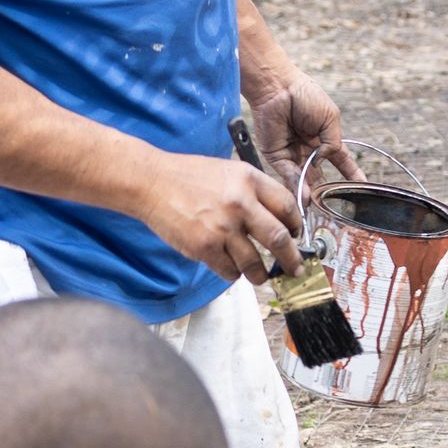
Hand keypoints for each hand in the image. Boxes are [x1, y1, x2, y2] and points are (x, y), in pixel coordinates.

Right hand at [141, 150, 301, 283]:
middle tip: (295, 270)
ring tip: (260, 276)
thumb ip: (253, 192)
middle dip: (291, 260)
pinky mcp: (204, 247)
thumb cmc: (188, 177)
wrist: (152, 182)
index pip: (287, 206)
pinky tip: (231, 267)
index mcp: (249, 180)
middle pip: (279, 239)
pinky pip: (229, 271)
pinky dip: (234, 274)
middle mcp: (240, 203)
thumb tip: (278, 219)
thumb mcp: (228, 172)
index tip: (296, 236)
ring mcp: (222, 228)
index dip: (296, 226)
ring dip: (261, 274)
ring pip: (254, 263)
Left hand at [249, 73, 362, 194]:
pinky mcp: (276, 156)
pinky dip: (295, 183)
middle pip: (319, 176)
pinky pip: (287, 173)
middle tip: (332, 206)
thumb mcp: (330, 118)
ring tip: (315, 204)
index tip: (363, 187)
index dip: (352, 174)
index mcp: (324, 139)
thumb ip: (332, 143)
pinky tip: (303, 193)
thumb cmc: (305, 95)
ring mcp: (292, 154)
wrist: (278, 87)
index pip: (341, 161)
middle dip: (325, 191)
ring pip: (303, 179)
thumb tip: (323, 162)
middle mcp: (309, 150)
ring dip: (310, 192)